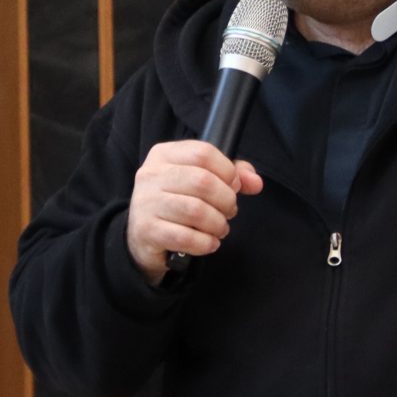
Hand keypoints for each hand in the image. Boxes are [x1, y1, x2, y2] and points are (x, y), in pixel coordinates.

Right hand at [126, 140, 263, 282]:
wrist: (142, 236)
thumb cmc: (175, 203)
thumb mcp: (199, 179)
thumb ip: (231, 175)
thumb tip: (254, 182)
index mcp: (164, 155)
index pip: (203, 153)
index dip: (227, 171)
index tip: (233, 186)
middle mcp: (150, 175)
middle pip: (202, 181)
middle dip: (226, 200)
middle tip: (229, 211)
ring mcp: (146, 203)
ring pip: (196, 210)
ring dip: (217, 223)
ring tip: (220, 228)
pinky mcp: (146, 230)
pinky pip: (186, 237)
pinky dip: (205, 243)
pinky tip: (209, 242)